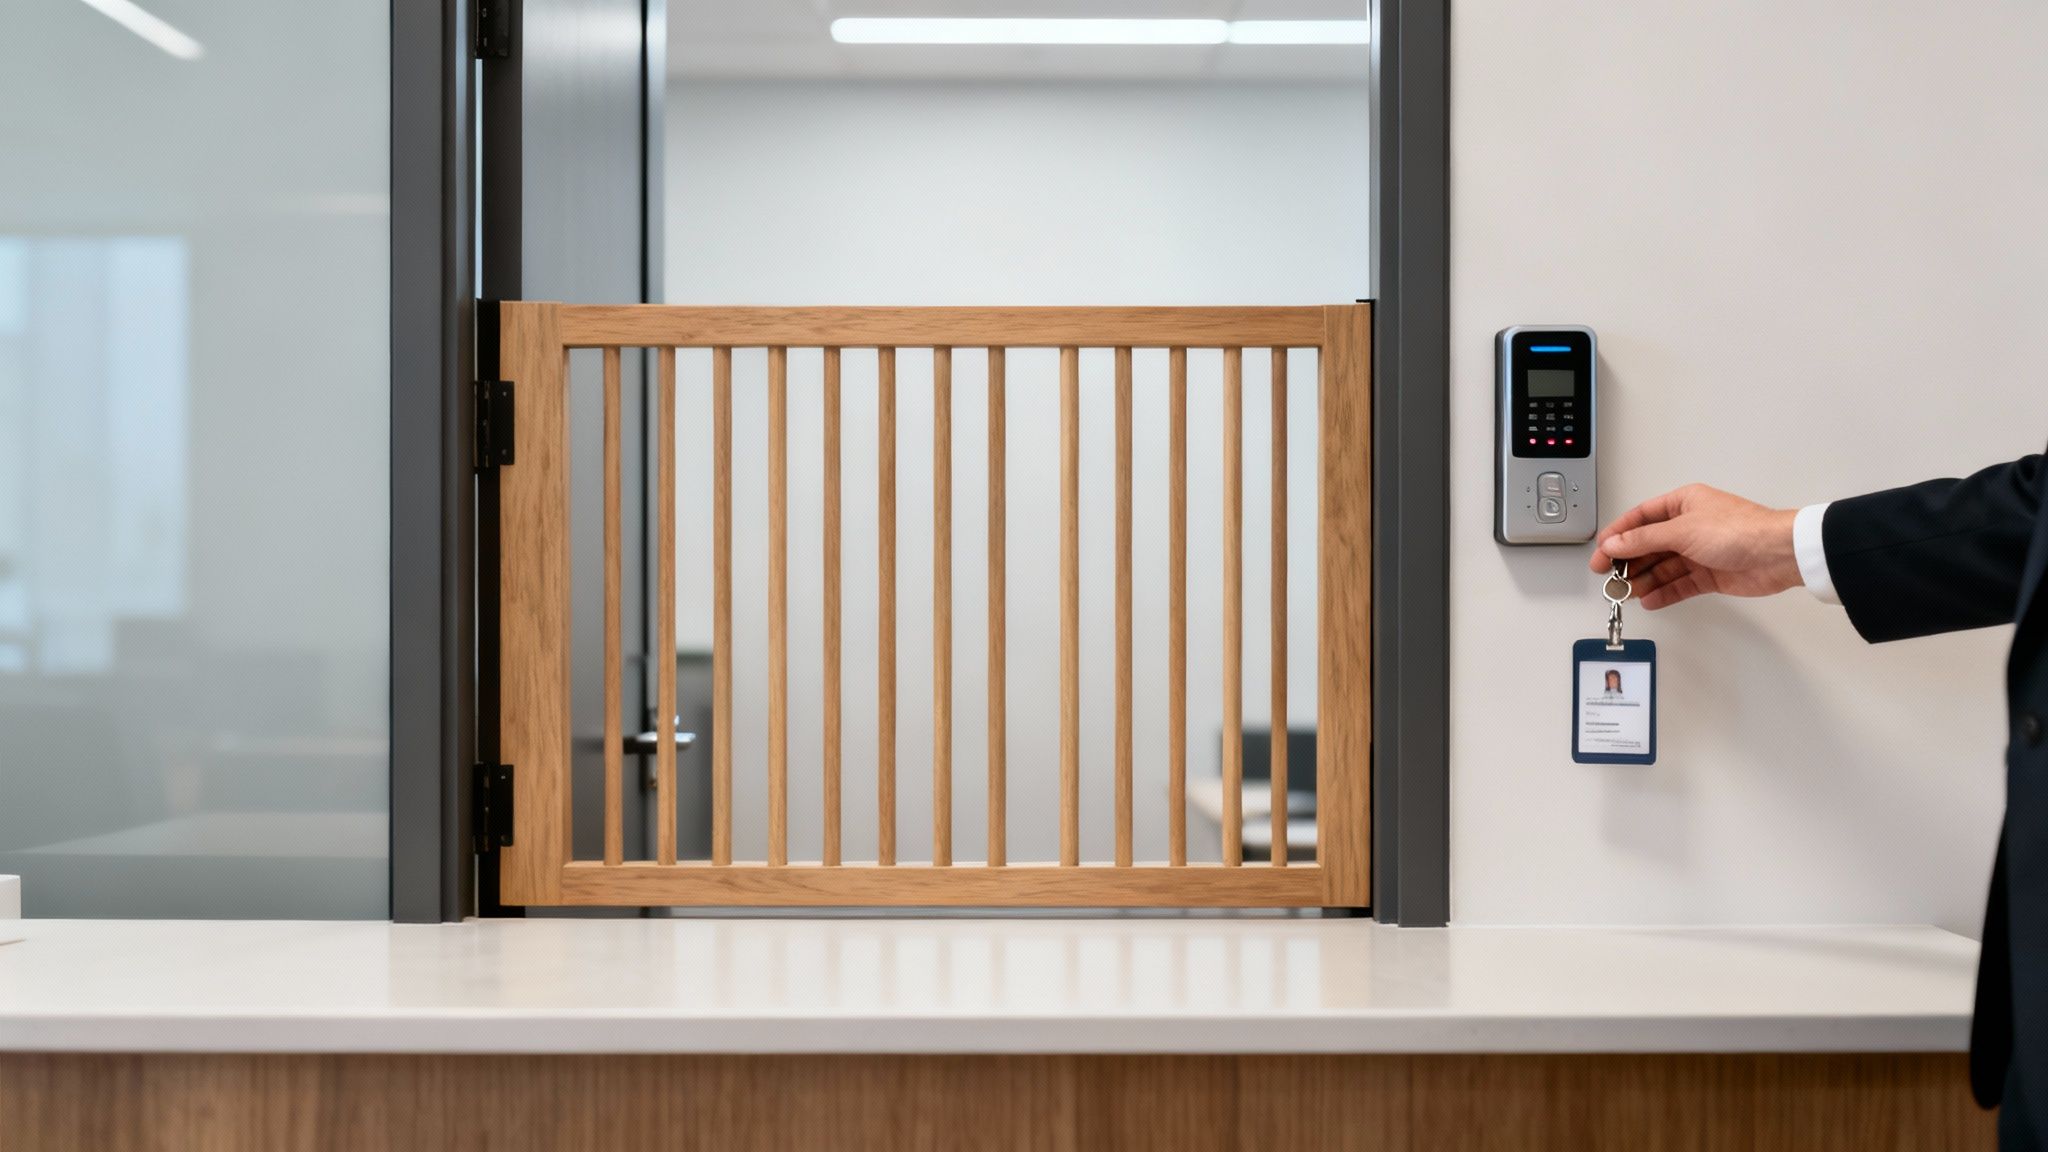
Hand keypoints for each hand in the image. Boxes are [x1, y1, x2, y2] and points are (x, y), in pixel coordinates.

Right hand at [1589, 484, 1802, 609]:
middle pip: (1649, 545)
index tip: (1601, 551)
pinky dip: (1664, 593)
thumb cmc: (1739, 530)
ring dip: (1644, 580)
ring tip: (1626, 593)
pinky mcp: (1710, 574)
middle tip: (1608, 577)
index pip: (1641, 518)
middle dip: (1628, 561)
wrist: (1778, 554)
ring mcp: (1700, 551)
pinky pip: (1680, 584)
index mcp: (1683, 504)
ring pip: (1663, 567)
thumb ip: (1643, 539)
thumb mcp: (1682, 530)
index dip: (1619, 534)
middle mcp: (1690, 526)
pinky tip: (1650, 600)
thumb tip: (1614, 542)